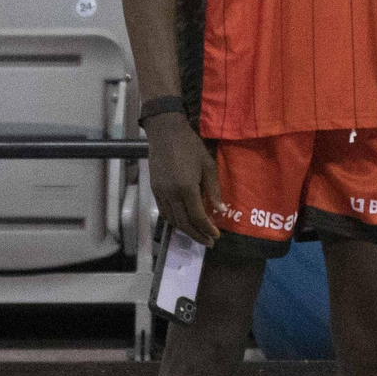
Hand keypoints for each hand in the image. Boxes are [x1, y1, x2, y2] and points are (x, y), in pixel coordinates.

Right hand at [144, 111, 222, 246]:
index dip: (207, 228)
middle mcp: (171, 194)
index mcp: (186, 188)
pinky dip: (174, 221)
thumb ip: (213, 190)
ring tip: (198, 235)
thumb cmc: (190, 146)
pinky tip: (183, 223)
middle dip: (197, 235)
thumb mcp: (208, 165)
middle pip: (184, 222)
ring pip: (172, 220)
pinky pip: (164, 212)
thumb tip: (221, 210)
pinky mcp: (155, 190)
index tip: (217, 236)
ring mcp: (160, 193)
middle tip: (209, 242)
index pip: (197, 216)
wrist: (165, 133)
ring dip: (186, 231)